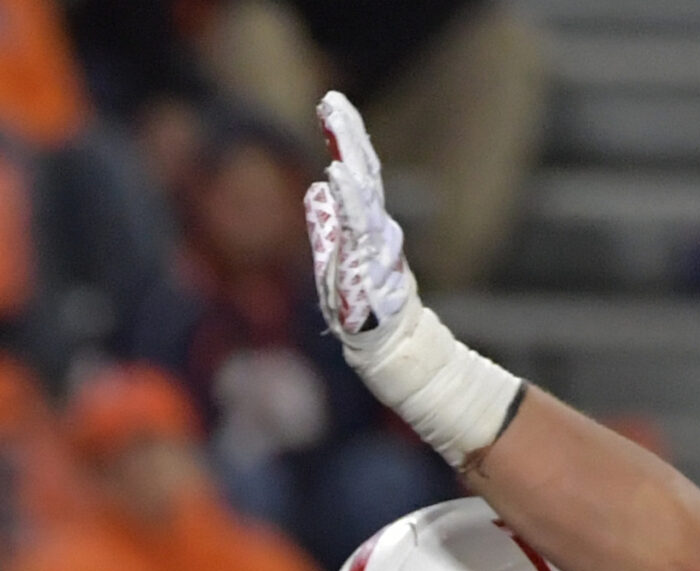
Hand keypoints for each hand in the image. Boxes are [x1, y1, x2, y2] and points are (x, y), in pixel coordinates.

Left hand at [304, 91, 418, 353]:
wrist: (384, 343)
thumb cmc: (357, 305)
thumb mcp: (333, 257)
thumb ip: (326, 223)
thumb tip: (315, 189)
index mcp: (366, 222)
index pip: (358, 170)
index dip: (346, 136)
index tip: (332, 103)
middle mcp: (375, 224)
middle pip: (363, 170)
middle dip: (347, 133)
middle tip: (332, 99)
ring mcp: (376, 242)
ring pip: (363, 189)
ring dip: (349, 153)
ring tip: (334, 123)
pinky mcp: (370, 261)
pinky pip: (359, 224)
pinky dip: (348, 197)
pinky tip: (337, 172)